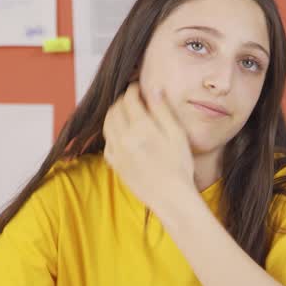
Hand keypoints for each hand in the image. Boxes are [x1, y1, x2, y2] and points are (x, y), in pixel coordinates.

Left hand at [102, 84, 195, 218]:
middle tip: (131, 99)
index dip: (133, 90)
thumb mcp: (177, 134)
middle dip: (122, 101)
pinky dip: (111, 134)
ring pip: (107, 125)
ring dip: (114, 115)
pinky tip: (121, 135)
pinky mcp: (116, 165)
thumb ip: (162, 110)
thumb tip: (153, 89)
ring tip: (125, 113)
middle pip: (114, 110)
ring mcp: (118, 153)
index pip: (129, 99)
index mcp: (141, 128)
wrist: (171, 197)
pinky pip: (107, 144)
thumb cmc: (179, 166)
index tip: (137, 87)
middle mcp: (125, 138)